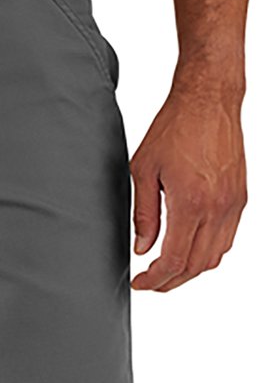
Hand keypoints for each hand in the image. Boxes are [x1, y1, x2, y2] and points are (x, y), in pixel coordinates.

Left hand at [129, 79, 246, 292]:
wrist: (209, 99)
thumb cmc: (175, 126)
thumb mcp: (144, 171)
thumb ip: (144, 215)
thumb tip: (143, 248)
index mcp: (191, 203)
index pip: (174, 260)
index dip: (155, 280)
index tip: (141, 283)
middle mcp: (217, 208)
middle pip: (195, 266)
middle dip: (171, 281)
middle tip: (152, 282)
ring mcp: (233, 204)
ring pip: (214, 257)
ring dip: (191, 270)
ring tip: (168, 269)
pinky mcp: (241, 198)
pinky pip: (227, 239)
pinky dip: (208, 253)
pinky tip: (190, 248)